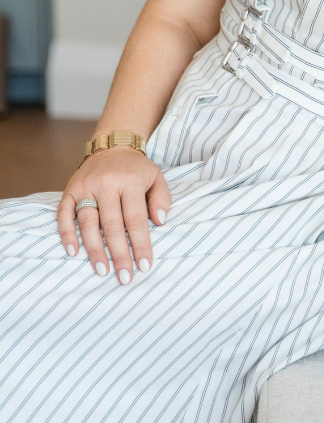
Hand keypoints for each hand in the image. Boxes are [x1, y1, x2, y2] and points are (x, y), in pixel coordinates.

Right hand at [58, 147, 170, 285]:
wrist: (112, 145)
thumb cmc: (136, 169)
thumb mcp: (156, 177)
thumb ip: (161, 199)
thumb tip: (159, 222)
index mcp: (130, 181)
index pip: (136, 219)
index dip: (140, 244)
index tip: (145, 266)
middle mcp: (107, 184)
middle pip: (112, 225)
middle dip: (119, 254)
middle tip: (124, 277)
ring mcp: (86, 187)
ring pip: (88, 223)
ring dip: (94, 250)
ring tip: (102, 271)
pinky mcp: (70, 189)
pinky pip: (64, 214)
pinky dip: (66, 233)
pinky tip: (72, 252)